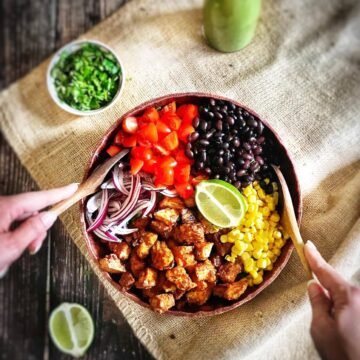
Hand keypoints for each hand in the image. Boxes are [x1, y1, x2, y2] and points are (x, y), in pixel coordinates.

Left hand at [0, 183, 77, 276]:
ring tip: (12, 255)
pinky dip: (12, 236)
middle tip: (32, 248)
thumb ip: (33, 230)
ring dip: (22, 236)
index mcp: (4, 208)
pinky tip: (4, 251)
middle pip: (29, 211)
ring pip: (18, 220)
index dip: (59, 194)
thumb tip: (49, 216)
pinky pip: (8, 224)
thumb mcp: (9, 248)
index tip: (73, 187)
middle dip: (35, 229)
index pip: (39, 198)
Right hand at [304, 241, 359, 359]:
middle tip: (320, 314)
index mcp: (348, 296)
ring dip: (334, 305)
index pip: (326, 271)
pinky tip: (342, 330)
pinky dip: (342, 312)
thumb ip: (317, 302)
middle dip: (324, 290)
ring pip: (343, 297)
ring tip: (335, 332)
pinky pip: (351, 305)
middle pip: (335, 284)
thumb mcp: (321, 327)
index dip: (314, 258)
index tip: (307, 245)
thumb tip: (314, 286)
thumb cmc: (343, 354)